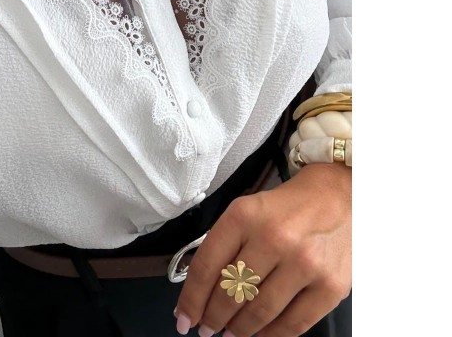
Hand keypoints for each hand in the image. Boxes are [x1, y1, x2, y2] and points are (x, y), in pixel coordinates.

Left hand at [175, 163, 350, 336]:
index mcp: (244, 216)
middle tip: (206, 328)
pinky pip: (295, 324)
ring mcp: (305, 264)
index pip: (207, 265)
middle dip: (213, 317)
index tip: (183, 317)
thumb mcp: (246, 210)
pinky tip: (259, 334)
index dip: (191, 298)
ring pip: (260, 312)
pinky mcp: (331, 286)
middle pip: (231, 292)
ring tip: (230, 333)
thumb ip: (223, 244)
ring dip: (239, 330)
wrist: (337, 197)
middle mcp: (274, 238)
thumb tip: (200, 289)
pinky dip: (272, 335)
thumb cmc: (285, 208)